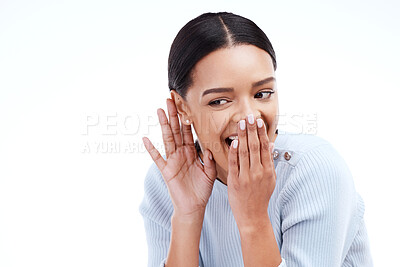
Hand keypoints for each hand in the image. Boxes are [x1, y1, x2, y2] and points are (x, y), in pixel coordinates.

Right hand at [142, 99, 217, 218]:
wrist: (193, 206)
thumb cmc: (201, 190)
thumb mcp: (210, 173)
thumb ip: (209, 160)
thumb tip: (210, 148)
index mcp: (191, 152)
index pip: (188, 131)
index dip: (186, 118)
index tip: (184, 104)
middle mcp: (180, 153)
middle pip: (176, 130)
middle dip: (174, 115)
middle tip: (170, 99)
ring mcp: (172, 161)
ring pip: (167, 139)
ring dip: (164, 125)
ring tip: (160, 110)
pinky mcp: (166, 171)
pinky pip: (158, 159)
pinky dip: (151, 149)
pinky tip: (146, 139)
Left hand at [227, 114, 275, 231]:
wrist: (252, 216)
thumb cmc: (260, 196)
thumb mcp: (270, 179)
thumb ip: (269, 161)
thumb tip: (272, 144)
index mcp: (268, 171)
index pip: (265, 147)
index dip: (262, 133)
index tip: (259, 121)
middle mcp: (258, 172)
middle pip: (255, 146)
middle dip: (252, 130)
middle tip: (250, 116)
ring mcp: (247, 177)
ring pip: (245, 152)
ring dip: (243, 136)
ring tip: (241, 123)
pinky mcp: (235, 181)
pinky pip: (234, 163)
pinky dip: (234, 151)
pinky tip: (234, 141)